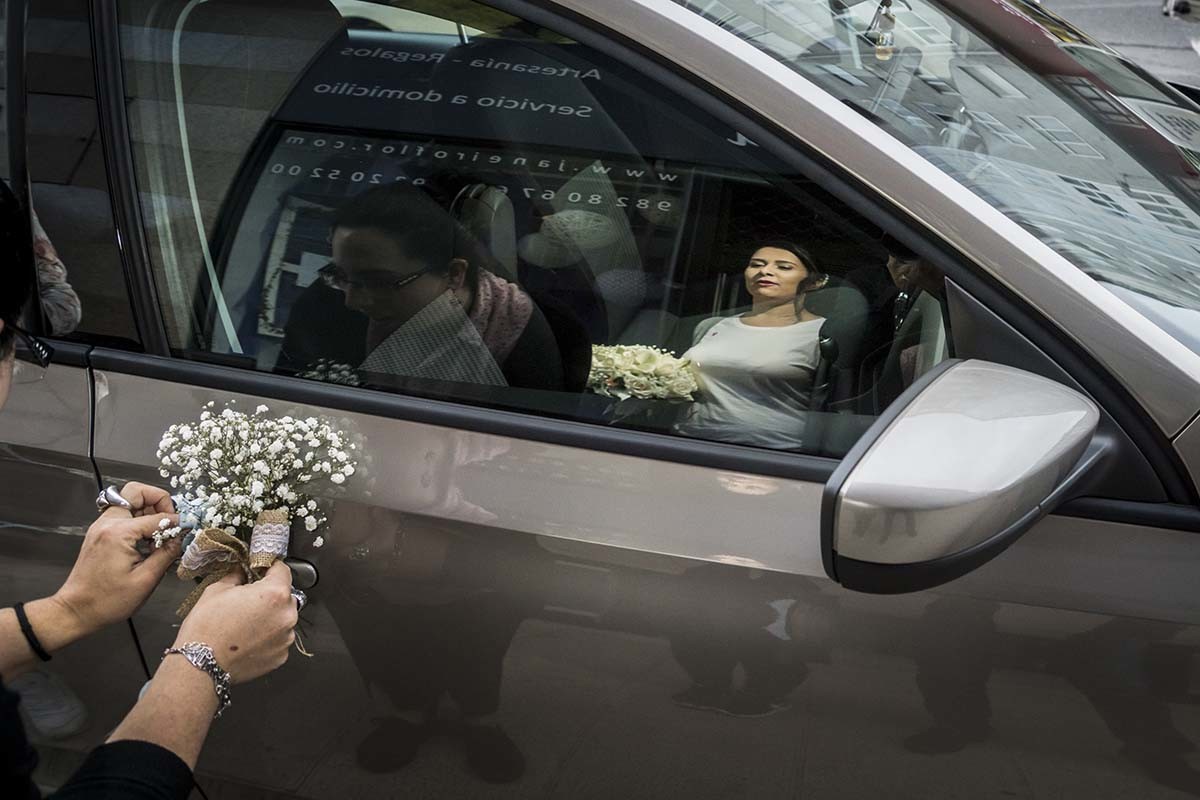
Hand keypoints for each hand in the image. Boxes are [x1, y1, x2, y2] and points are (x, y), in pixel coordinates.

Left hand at [51, 482, 181, 636]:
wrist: (76, 611)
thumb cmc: (107, 601)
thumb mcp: (145, 580)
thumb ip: (167, 554)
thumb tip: (182, 538)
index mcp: (118, 533)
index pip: (157, 516)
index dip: (177, 523)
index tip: (189, 530)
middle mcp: (107, 524)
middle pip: (136, 491)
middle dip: (158, 500)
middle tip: (170, 520)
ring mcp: (101, 527)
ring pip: (129, 501)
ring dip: (148, 510)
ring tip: (160, 534)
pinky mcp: (100, 534)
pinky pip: (123, 515)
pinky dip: (138, 520)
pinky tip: (147, 541)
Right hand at [177, 561, 297, 682]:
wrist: (200, 664)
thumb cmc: (206, 629)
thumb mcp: (217, 590)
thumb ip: (237, 576)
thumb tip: (241, 572)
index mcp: (274, 594)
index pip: (282, 570)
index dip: (270, 568)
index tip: (262, 570)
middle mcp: (286, 615)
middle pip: (285, 596)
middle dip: (270, 595)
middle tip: (248, 600)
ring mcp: (285, 638)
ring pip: (283, 618)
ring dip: (271, 617)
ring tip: (246, 623)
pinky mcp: (281, 656)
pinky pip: (279, 639)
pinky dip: (268, 637)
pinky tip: (249, 638)